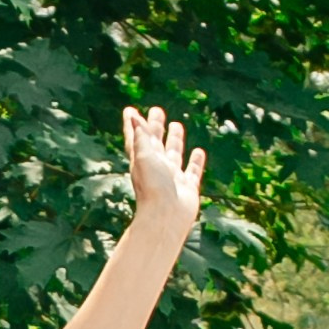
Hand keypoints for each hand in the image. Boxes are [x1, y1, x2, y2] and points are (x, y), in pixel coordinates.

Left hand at [123, 106, 204, 251]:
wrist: (167, 217)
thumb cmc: (152, 187)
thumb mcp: (144, 157)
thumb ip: (141, 137)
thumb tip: (133, 116)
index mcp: (142, 160)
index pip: (136, 138)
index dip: (133, 125)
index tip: (130, 110)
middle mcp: (156, 168)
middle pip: (155, 143)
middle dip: (155, 127)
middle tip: (157, 111)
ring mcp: (172, 178)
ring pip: (174, 154)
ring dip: (175, 140)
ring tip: (177, 125)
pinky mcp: (188, 188)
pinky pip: (192, 171)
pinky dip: (195, 161)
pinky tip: (198, 152)